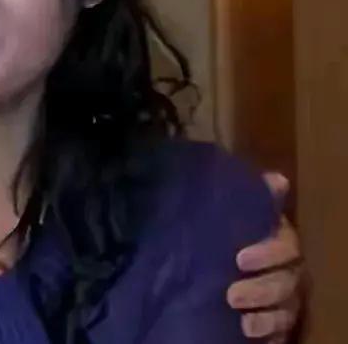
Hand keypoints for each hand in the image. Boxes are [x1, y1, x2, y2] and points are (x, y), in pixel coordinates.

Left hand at [228, 173, 304, 342]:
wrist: (219, 261)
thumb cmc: (230, 233)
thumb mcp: (232, 214)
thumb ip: (250, 198)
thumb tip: (276, 180)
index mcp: (280, 242)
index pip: (286, 248)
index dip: (268, 254)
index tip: (240, 259)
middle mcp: (289, 271)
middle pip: (287, 284)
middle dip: (261, 291)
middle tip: (231, 296)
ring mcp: (286, 299)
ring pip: (286, 311)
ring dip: (265, 318)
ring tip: (242, 321)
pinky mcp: (276, 323)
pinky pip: (280, 333)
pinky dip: (268, 335)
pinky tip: (250, 335)